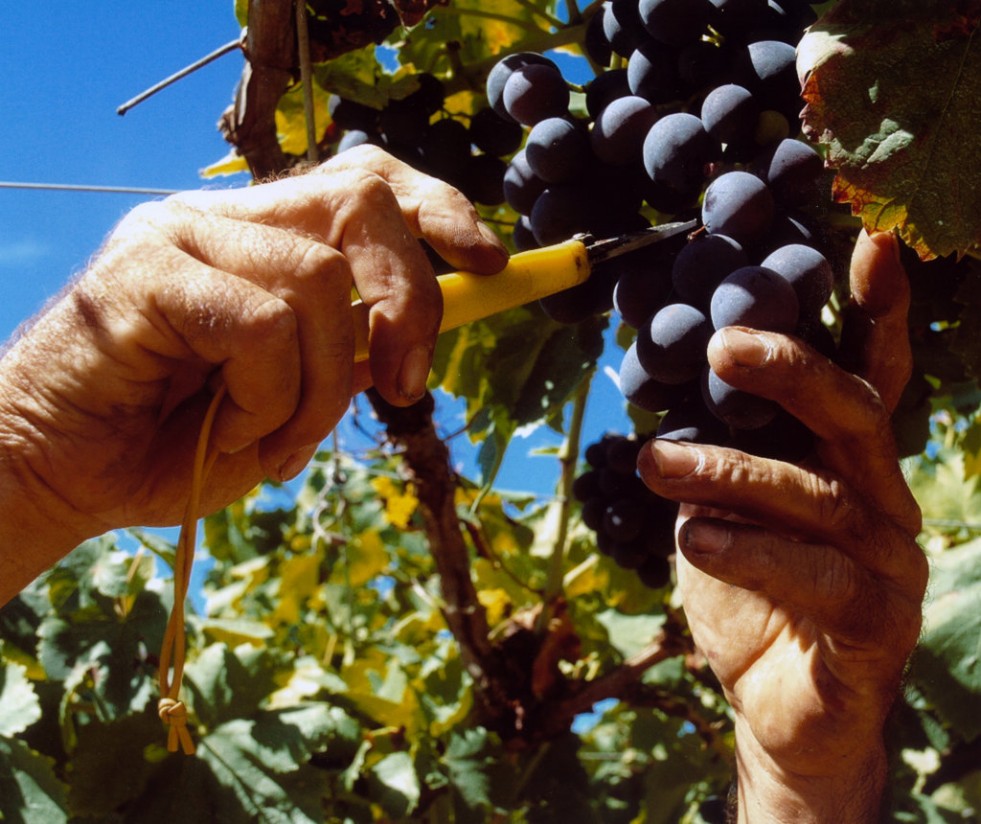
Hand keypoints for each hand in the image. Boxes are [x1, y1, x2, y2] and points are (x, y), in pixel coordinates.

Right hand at [0, 146, 506, 600]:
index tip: (490, 263)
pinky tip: (230, 429)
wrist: (65, 475)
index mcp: (267, 239)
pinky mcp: (143, 270)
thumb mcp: (292, 402)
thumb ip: (349, 360)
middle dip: (410, 301)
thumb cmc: (181, 440)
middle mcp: (228, 218)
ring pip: (318, 279)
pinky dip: (268, 397)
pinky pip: (260, 325)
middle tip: (406, 388)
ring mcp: (183, 234)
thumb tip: (410, 343)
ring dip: (323, 385)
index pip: (367, 181)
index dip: (439, 211)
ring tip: (280, 439)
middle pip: (362, 201)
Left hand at [637, 231, 927, 821]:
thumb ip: (713, 446)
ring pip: (818, 497)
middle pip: (854, 414)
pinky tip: (692, 538)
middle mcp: (881, 499)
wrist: (777, 707)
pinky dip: (747, 551)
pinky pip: (815, 578)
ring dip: (731, 472)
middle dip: (791, 372)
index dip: (875, 309)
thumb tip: (659, 365)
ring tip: (658, 463)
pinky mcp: (874, 626)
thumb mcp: (721, 506)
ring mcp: (887, 564)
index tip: (866, 240)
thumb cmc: (752, 593)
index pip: (869, 373)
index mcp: (848, 461)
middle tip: (721, 347)